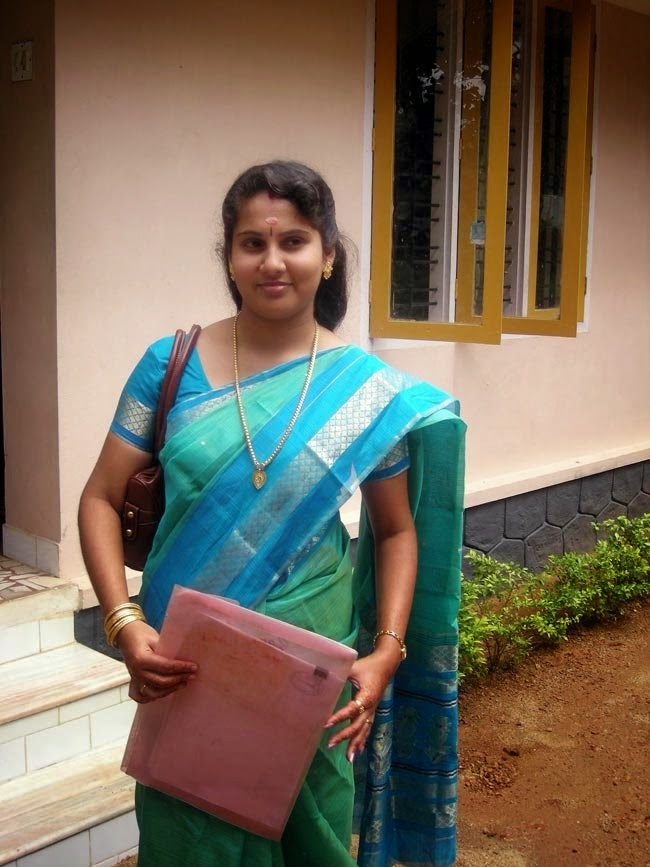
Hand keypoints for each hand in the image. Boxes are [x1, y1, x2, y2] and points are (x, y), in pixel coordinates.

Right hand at [116, 620, 197, 703]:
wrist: (125, 635)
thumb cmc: (141, 633)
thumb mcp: (155, 638)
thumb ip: (166, 651)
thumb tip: (184, 659)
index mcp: (141, 659)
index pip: (165, 667)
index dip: (181, 668)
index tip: (193, 667)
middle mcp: (136, 672)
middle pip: (161, 682)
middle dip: (179, 679)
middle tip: (192, 675)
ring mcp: (134, 679)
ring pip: (153, 693)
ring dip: (170, 690)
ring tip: (183, 683)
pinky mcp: (133, 682)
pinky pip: (142, 697)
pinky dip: (153, 698)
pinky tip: (166, 692)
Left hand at [324, 643, 401, 761]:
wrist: (386, 665)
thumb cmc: (369, 666)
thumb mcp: (354, 667)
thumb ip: (339, 672)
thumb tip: (322, 673)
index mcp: (366, 696)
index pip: (351, 710)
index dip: (339, 717)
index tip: (326, 724)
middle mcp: (371, 707)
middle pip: (357, 725)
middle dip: (344, 736)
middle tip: (330, 744)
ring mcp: (372, 711)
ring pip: (363, 730)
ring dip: (355, 744)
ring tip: (348, 758)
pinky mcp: (372, 711)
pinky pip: (367, 728)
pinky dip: (363, 740)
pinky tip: (359, 751)